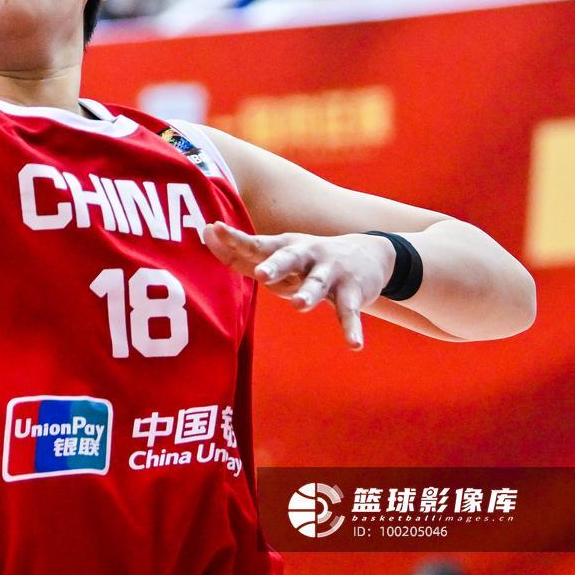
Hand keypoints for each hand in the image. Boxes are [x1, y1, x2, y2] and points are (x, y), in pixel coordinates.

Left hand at [202, 221, 394, 349]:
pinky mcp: (352, 291)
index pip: (258, 243)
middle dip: (276, 265)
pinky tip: (354, 345)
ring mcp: (331, 272)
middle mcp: (307, 255)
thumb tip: (205, 233)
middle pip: (289, 258)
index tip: (214, 229)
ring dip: (309, 293)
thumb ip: (243, 252)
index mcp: (285, 247)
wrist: (369, 254)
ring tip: (299, 305)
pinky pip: (350, 312)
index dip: (236, 238)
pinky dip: (352, 328)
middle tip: (261, 273)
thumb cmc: (308, 260)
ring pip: (318, 283)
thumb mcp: (279, 253)